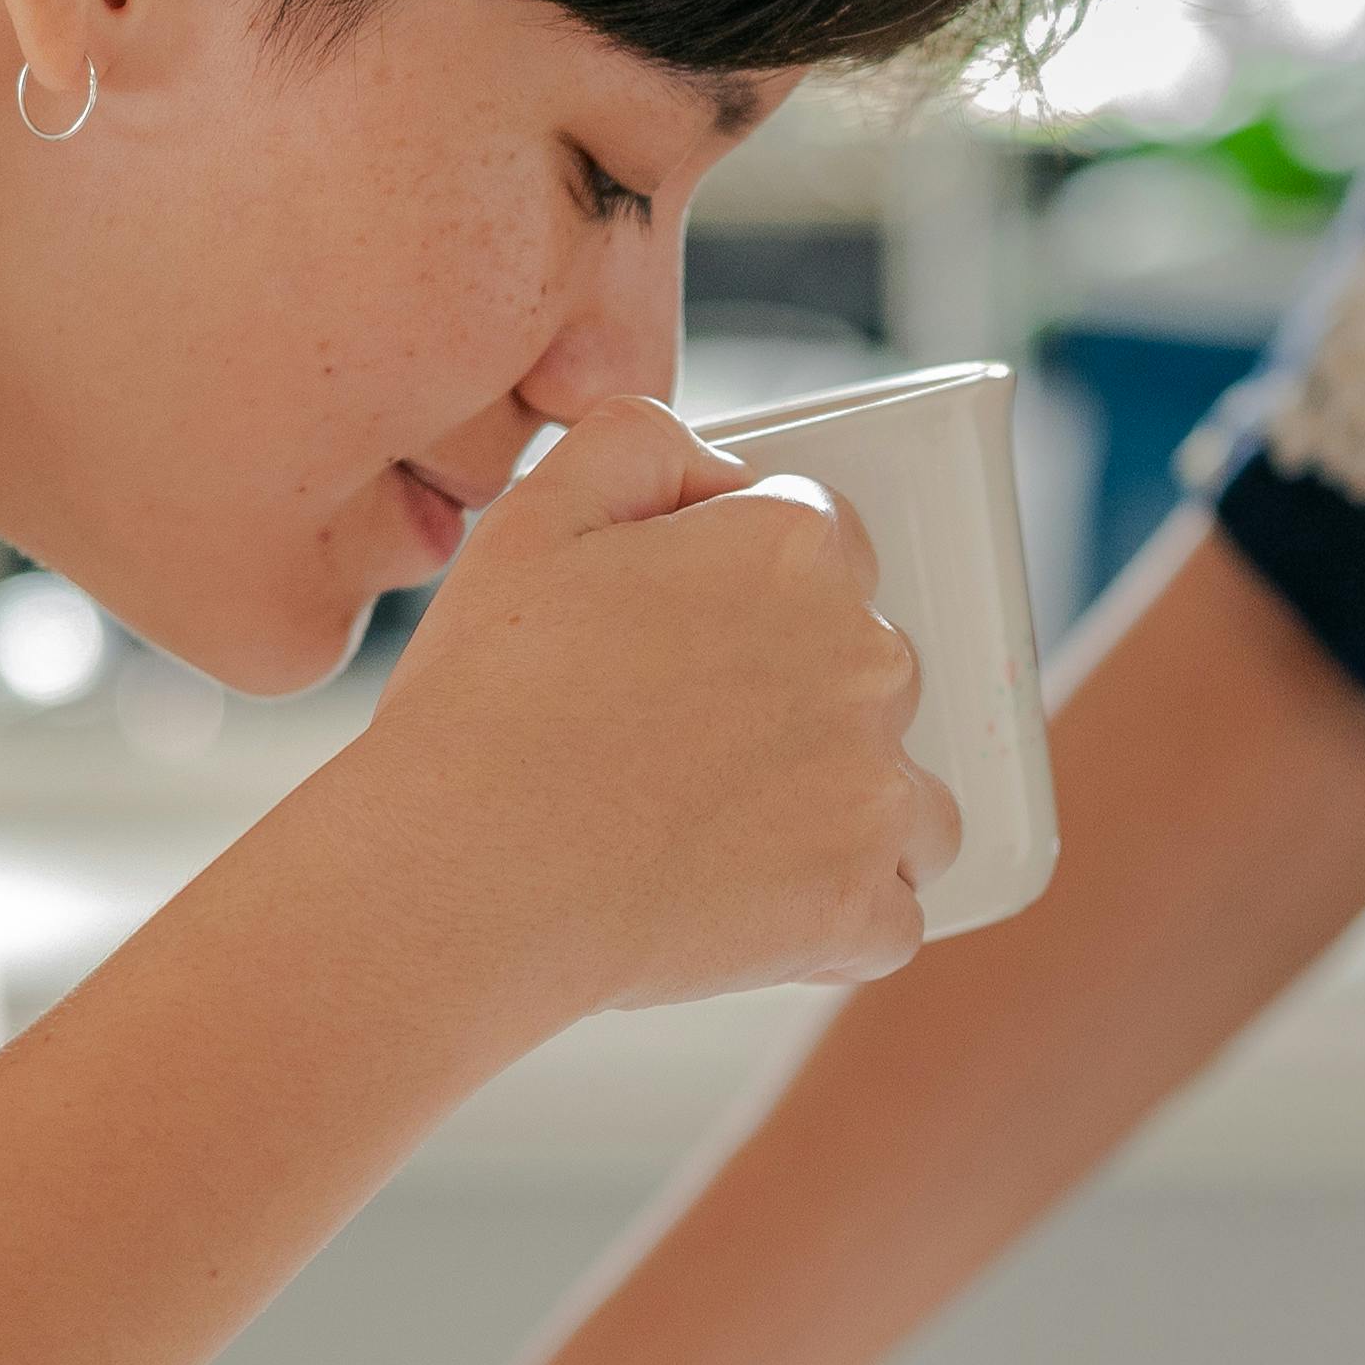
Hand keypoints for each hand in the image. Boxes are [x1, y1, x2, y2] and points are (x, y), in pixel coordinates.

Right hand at [349, 398, 953, 1013]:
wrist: (463, 876)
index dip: (750, 596)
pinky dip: (834, 919)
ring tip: (722, 837)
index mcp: (796, 551)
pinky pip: (890, 913)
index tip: (684, 649)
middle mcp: (865, 658)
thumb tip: (718, 465)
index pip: (824, 548)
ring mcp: (874, 789)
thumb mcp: (533, 519)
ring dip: (839, 812)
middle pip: (866, 669)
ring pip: (900, 794)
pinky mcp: (861, 906)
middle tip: (680, 748)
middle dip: (797, 702)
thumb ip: (637, 445)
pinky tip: (744, 912)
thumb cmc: (484, 702)